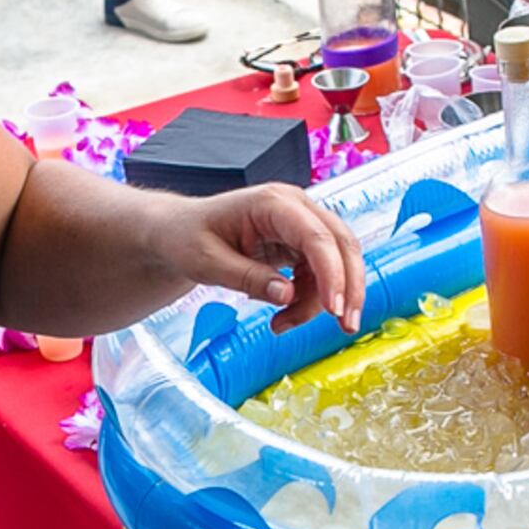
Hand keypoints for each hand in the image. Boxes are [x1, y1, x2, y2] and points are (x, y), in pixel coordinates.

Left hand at [153, 185, 367, 334]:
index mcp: (271, 202)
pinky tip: (284, 314)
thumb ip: (247, 277)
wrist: (179, 233)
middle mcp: (294, 208)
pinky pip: (321, 274)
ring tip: (283, 324)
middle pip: (341, 245)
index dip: (332, 273)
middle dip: (348, 288)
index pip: (316, 236)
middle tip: (346, 326)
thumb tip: (286, 295)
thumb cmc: (187, 237)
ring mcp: (300, 225)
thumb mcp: (206, 262)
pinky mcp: (299, 245)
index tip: (333, 308)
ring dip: (321, 301)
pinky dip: (310, 300)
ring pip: (336, 264)